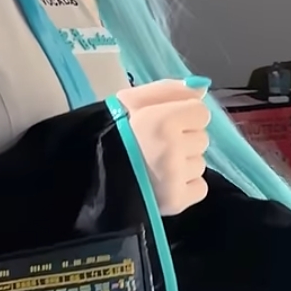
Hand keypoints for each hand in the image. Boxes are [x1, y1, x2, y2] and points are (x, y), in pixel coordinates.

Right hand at [113, 79, 210, 215]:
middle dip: (183, 140)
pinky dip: (185, 186)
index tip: (163, 124)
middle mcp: (171, 149)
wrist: (88, 177)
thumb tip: (201, 89)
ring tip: (155, 166)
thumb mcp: (131, 100)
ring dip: (183, 164)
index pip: (200, 112)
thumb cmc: (110, 132)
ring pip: (199, 163)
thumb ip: (169, 91)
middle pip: (201, 138)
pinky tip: (163, 184)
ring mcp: (175, 178)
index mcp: (161, 121)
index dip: (183, 116)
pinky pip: (199, 187)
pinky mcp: (177, 201)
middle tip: (156, 146)